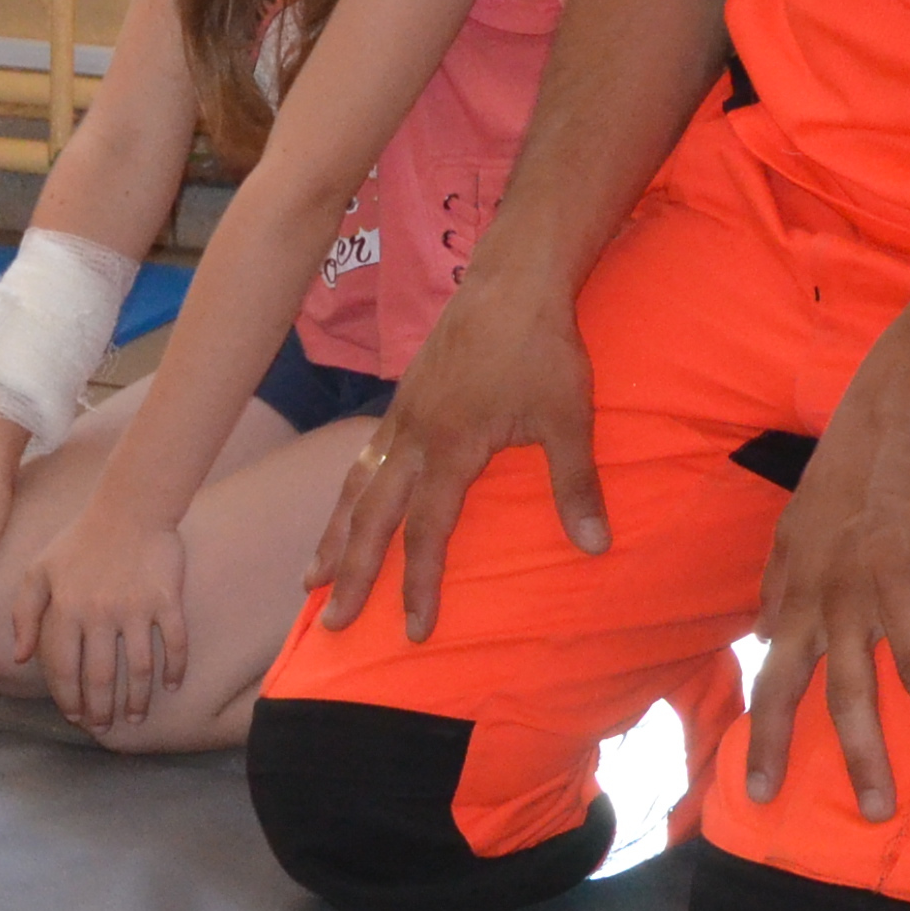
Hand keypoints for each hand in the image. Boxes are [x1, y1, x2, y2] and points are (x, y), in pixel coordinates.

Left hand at [26, 508, 188, 732]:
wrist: (129, 506)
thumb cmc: (80, 539)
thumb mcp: (39, 570)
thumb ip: (24, 613)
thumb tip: (21, 657)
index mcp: (67, 609)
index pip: (64, 668)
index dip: (68, 697)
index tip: (74, 715)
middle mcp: (100, 614)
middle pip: (101, 676)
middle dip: (101, 709)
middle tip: (104, 727)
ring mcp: (135, 608)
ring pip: (138, 668)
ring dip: (136, 699)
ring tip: (134, 717)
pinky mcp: (166, 599)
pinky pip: (174, 642)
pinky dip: (175, 668)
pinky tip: (172, 685)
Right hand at [312, 268, 602, 642]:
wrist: (514, 279)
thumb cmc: (543, 348)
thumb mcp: (568, 417)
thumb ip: (576, 485)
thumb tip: (597, 546)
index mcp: (450, 447)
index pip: (427, 532)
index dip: (420, 584)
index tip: (412, 630)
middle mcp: (413, 437)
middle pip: (371, 518)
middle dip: (351, 573)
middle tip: (331, 620)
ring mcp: (402, 416)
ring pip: (355, 486)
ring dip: (334, 535)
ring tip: (312, 576)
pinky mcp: (403, 399)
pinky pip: (364, 457)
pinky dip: (348, 492)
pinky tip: (347, 506)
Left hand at [740, 374, 909, 820]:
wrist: (894, 424)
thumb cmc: (840, 476)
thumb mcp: (790, 532)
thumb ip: (778, 588)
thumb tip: (766, 633)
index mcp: (807, 601)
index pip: (776, 683)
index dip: (767, 739)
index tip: (759, 791)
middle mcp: (845, 602)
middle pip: (848, 695)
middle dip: (861, 758)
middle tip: (874, 813)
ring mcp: (895, 583)